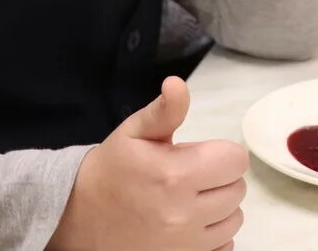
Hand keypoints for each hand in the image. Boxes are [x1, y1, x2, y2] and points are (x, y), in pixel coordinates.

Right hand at [50, 78, 246, 250]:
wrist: (79, 216)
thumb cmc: (111, 169)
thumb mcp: (133, 132)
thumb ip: (164, 110)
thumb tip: (178, 83)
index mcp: (175, 174)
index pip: (235, 161)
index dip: (221, 153)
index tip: (200, 154)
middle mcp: (184, 213)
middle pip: (237, 189)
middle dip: (220, 177)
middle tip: (192, 174)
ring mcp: (184, 243)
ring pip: (234, 219)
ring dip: (220, 206)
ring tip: (191, 197)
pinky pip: (224, 245)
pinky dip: (214, 232)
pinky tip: (191, 221)